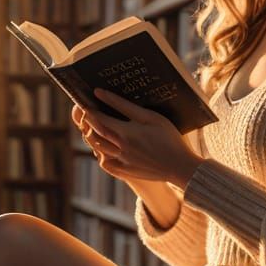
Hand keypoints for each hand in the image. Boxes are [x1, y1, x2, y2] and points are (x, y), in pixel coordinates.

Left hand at [72, 89, 203, 189]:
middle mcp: (119, 148)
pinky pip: (105, 163)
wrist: (180, 166)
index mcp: (124, 132)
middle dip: (88, 122)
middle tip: (88, 113)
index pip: (97, 118)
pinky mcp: (124, 172)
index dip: (89, 110)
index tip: (86, 103)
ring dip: (92, 137)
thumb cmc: (168, 138)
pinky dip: (101, 154)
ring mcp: (121, 162)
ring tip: (95, 128)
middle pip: (94, 133)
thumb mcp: (149, 117)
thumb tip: (101, 93)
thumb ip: (124, 105)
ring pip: (96, 148)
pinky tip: (106, 148)